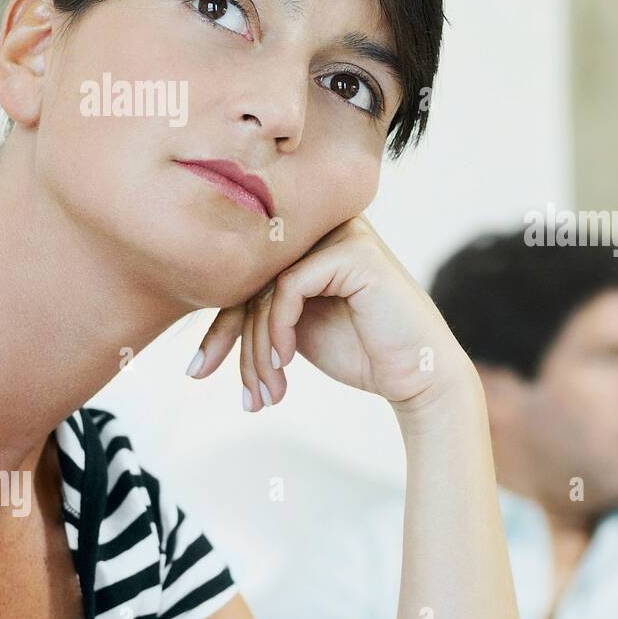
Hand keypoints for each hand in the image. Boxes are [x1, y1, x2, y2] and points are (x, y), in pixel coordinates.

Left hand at [188, 214, 474, 417]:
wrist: (420, 376)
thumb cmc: (366, 353)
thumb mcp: (299, 328)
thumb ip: (264, 307)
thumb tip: (204, 303)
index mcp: (315, 242)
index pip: (249, 275)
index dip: (220, 325)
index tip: (198, 370)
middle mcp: (328, 228)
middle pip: (251, 277)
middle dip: (230, 338)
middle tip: (221, 384)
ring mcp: (344, 234)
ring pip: (266, 285)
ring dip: (258, 348)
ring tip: (265, 391)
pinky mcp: (353, 252)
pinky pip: (289, 286)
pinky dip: (279, 329)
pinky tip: (286, 363)